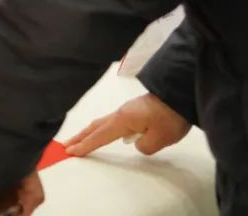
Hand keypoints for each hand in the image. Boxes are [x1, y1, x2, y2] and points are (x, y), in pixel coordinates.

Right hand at [64, 92, 190, 156]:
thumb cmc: (170, 117)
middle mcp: (121, 114)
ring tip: (80, 138)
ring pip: (102, 122)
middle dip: (80, 136)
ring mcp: (127, 110)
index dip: (85, 145)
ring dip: (89, 131)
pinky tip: (105, 132)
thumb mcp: (159, 139)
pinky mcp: (134, 110)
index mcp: (123, 120)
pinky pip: (111, 121)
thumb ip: (143, 147)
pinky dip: (100, 127)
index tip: (71, 152)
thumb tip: (137, 143)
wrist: (181, 95)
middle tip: (66, 145)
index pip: (100, 136)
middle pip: (95, 126)